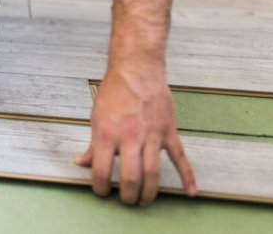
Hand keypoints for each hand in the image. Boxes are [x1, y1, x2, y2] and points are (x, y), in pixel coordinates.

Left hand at [75, 65, 196, 205]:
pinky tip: (190, 192)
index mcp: (106, 134)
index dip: (100, 187)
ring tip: (144, 201)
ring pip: (153, 172)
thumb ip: (92, 145)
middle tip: (126, 201)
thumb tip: (82, 162)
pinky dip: (187, 176)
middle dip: (128, 195)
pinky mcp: (168, 131)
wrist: (137, 70)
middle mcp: (130, 137)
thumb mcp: (95, 117)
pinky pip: (180, 158)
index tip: (101, 192)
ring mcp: (151, 135)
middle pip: (131, 177)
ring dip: (149, 192)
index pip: (101, 171)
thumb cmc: (114, 92)